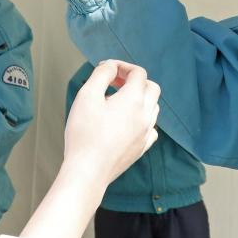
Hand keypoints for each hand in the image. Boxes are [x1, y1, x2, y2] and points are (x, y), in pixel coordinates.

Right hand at [64, 61, 159, 184]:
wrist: (88, 170)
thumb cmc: (85, 133)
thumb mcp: (87, 95)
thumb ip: (101, 74)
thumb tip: (110, 66)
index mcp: (134, 99)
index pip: (138, 73)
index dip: (122, 66)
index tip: (107, 70)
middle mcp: (145, 115)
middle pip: (151, 88)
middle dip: (135, 81)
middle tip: (114, 83)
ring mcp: (146, 133)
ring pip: (153, 107)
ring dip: (139, 98)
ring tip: (117, 102)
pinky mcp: (142, 148)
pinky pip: (150, 127)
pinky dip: (141, 119)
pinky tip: (126, 122)